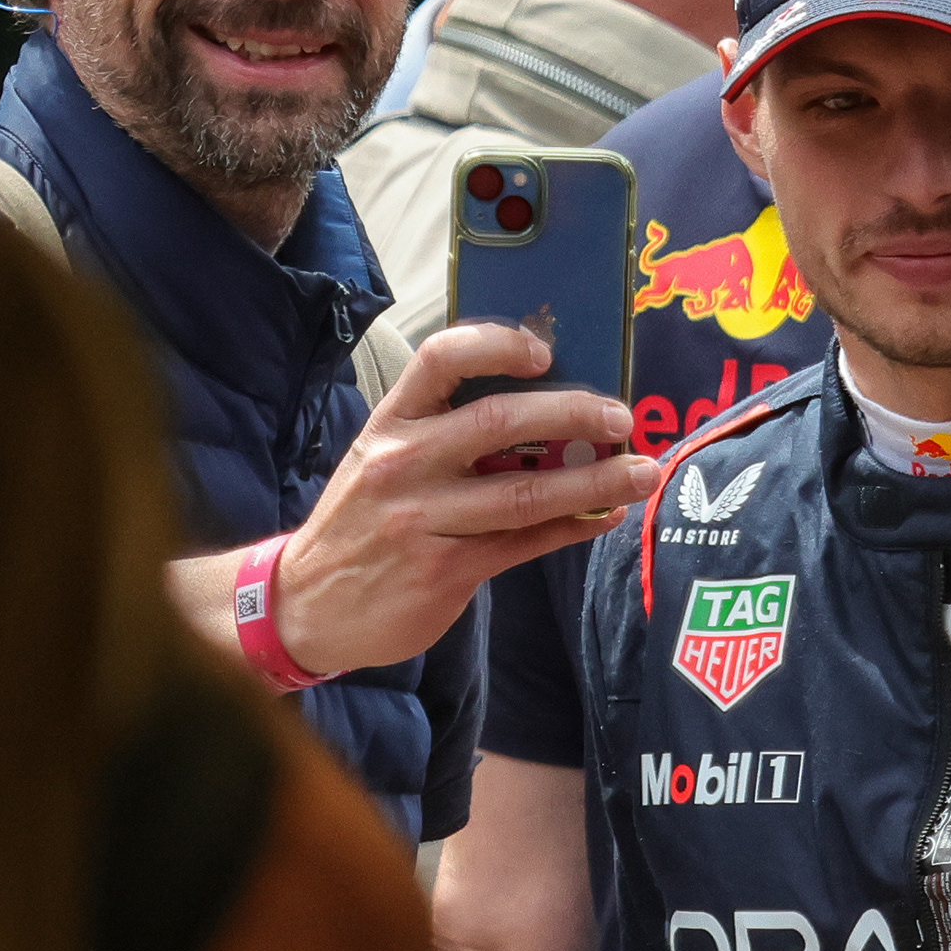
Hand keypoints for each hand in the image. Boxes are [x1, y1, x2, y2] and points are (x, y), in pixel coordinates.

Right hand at [272, 321, 659, 675]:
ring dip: (596, 482)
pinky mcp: (445, 572)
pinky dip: (572, 528)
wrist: (307, 606)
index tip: (546, 350)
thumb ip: (443, 436)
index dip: (497, 345)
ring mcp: (424, 520)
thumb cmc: (361, 524)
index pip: (441, 360)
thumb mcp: (381, 463)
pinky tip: (605, 517)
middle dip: (572, 415)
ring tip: (643, 473)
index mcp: (389, 424)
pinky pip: (524, 543)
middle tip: (621, 418)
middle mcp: (403, 465)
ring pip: (525, 492)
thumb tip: (541, 412)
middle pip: (499, 422)